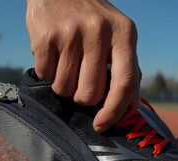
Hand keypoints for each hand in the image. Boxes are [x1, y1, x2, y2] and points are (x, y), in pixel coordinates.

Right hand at [26, 0, 140, 131]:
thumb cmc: (94, 19)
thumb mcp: (119, 35)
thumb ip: (129, 69)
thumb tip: (133, 105)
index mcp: (124, 34)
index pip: (125, 83)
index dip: (115, 110)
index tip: (101, 125)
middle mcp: (99, 32)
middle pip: (90, 94)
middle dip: (83, 96)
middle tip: (81, 79)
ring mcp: (71, 33)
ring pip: (65, 89)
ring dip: (64, 84)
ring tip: (67, 62)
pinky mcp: (45, 36)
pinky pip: (45, 75)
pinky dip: (47, 72)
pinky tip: (54, 54)